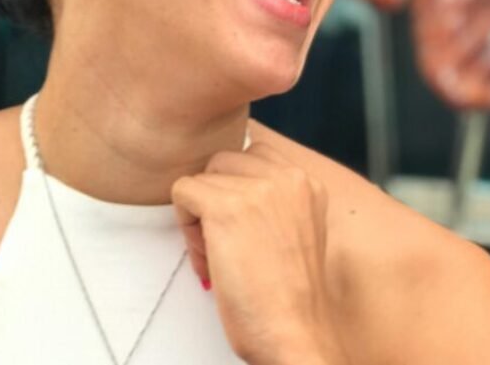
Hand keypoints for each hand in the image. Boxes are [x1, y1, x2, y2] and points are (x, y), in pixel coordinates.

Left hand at [172, 138, 348, 364]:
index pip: (250, 155)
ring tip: (219, 257)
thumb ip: (272, 200)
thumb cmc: (288, 298)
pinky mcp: (226, 207)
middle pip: (222, 163)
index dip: (235, 191)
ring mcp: (258, 190)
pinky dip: (185, 227)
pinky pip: (182, 192)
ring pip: (201, 179)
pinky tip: (209, 260)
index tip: (242, 231)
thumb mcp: (294, 232)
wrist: (295, 335)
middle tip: (226, 247)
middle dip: (215, 200)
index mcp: (307, 182)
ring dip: (199, 217)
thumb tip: (221, 180)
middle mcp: (288, 178)